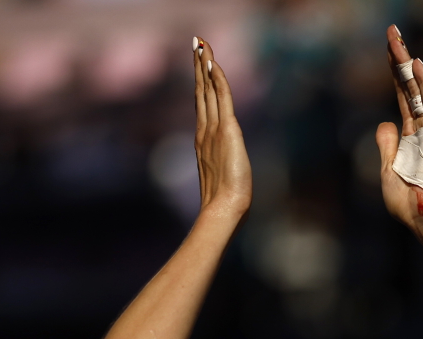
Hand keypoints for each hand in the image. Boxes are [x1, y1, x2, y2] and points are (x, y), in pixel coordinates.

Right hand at [192, 37, 251, 225]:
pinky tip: (212, 62)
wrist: (223, 209)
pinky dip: (216, 78)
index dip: (199, 83)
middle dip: (198, 66)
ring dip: (204, 65)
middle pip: (200, 91)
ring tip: (201, 44)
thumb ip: (221, 170)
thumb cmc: (225, 203)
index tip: (198, 65)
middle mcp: (204, 131)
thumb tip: (226, 177)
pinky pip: (221, 96)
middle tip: (195, 44)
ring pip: (207, 89)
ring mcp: (213, 129)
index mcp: (203, 141)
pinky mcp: (226, 130)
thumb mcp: (223, 179)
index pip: (202, 104)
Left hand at [375, 25, 422, 230]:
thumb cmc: (407, 203)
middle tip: (392, 33)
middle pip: (407, 86)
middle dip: (399, 59)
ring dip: (406, 63)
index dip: (394, 74)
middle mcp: (420, 128)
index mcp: (409, 136)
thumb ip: (386, 146)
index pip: (401, 97)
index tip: (389, 52)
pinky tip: (415, 64)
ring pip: (416, 89)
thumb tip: (385, 122)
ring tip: (397, 40)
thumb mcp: (388, 171)